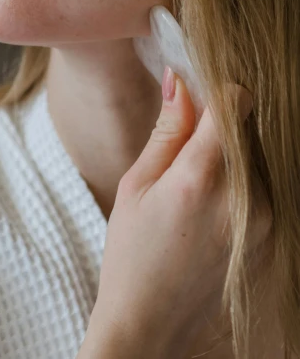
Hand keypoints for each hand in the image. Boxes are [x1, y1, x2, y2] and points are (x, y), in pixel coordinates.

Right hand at [89, 69, 272, 357]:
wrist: (152, 325)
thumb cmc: (131, 253)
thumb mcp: (135, 185)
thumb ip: (167, 130)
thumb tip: (181, 80)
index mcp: (200, 180)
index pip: (235, 103)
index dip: (215, 90)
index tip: (195, 96)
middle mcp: (243, 198)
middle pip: (248, 125)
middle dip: (220, 120)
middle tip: (187, 138)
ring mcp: (265, 220)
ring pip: (258, 152)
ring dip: (232, 148)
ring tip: (195, 176)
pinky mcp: (274, 236)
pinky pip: (263, 183)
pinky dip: (241, 176)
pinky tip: (210, 200)